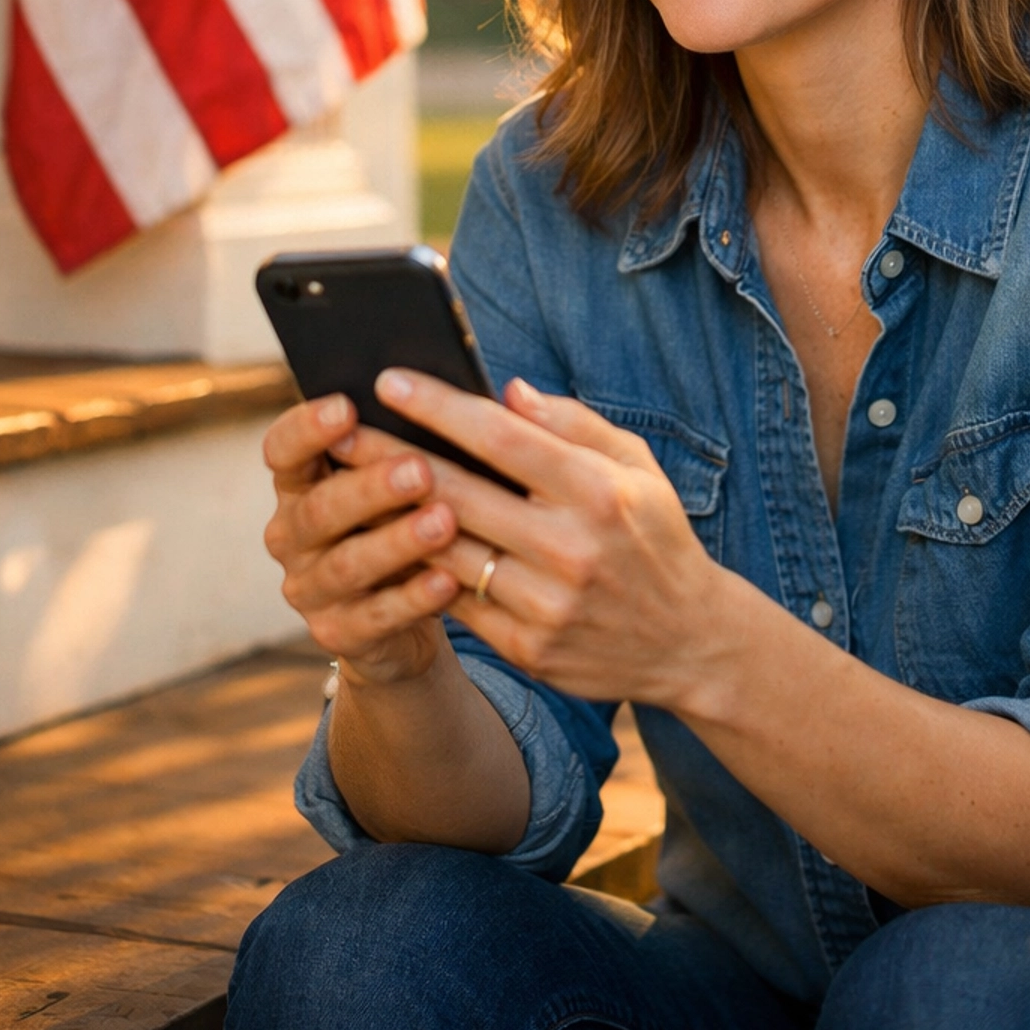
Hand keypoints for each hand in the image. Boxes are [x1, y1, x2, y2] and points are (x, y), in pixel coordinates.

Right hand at [261, 393, 461, 684]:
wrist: (405, 616)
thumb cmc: (404, 520)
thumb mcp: (398, 484)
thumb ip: (409, 443)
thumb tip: (466, 396)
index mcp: (299, 484)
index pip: (283, 450)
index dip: (308, 428)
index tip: (347, 406)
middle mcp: (291, 535)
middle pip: (321, 508)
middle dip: (371, 487)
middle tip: (420, 468)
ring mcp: (309, 588)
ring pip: (348, 564)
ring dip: (398, 542)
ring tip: (445, 522)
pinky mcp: (337, 634)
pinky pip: (376, 616)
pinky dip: (414, 598)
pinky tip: (449, 580)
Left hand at [372, 367, 727, 709]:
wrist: (691, 642)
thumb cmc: (655, 537)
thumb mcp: (637, 467)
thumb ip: (573, 424)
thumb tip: (507, 390)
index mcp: (598, 491)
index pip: (500, 437)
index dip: (438, 406)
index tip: (388, 379)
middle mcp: (571, 548)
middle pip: (457, 493)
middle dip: (388, 457)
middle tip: (338, 429)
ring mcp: (548, 605)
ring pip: (446, 552)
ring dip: (390, 518)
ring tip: (346, 484)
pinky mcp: (530, 649)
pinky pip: (458, 602)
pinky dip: (419, 570)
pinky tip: (386, 542)